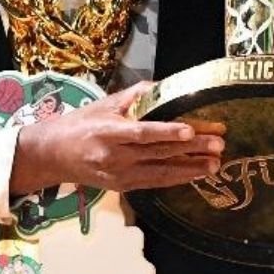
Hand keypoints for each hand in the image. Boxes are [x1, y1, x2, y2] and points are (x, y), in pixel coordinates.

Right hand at [11, 81, 224, 193]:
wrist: (55, 155)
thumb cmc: (81, 124)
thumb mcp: (104, 104)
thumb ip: (135, 96)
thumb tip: (165, 87)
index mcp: (108, 131)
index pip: (142, 132)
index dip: (168, 131)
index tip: (191, 128)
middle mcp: (115, 156)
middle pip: (159, 152)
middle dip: (191, 148)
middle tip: (218, 143)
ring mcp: (119, 175)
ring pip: (161, 172)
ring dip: (190, 168)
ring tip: (215, 163)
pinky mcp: (123, 187)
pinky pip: (154, 182)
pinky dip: (176, 177)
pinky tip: (195, 173)